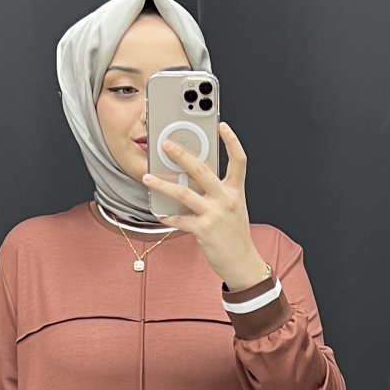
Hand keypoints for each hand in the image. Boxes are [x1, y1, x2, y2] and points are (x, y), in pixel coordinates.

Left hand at [142, 121, 268, 289]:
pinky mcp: (203, 230)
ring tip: (147, 178)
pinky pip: (180, 219)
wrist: (242, 263)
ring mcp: (214, 214)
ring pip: (184, 192)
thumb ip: (218, 192)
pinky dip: (168, 216)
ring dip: (162, 184)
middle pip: (202, 170)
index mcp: (235, 191)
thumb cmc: (235, 236)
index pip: (238, 160)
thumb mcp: (234, 208)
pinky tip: (159, 213)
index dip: (232, 141)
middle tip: (166, 144)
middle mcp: (226, 199)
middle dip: (182, 154)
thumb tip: (193, 180)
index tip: (222, 125)